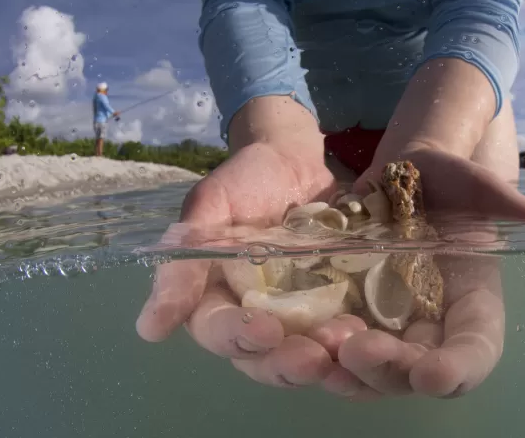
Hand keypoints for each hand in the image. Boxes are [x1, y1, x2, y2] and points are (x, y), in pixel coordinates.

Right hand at [135, 143, 360, 386]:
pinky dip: (356, 344)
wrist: (300, 160)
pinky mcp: (336, 309)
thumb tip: (148, 329)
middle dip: (286, 364)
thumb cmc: (246, 180)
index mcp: (215, 298)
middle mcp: (255, 318)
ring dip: (325, 362)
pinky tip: (375, 340)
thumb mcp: (211, 206)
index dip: (237, 337)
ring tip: (347, 348)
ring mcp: (298, 318)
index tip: (264, 330)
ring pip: (304, 357)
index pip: (217, 330)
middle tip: (313, 359)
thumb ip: (184, 257)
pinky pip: (344, 338)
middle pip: (262, 360)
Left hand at [318, 147, 524, 399]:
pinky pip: (332, 345)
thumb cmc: (450, 179)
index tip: (435, 373)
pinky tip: (298, 337)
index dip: (458, 368)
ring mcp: (385, 324)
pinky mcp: (345, 311)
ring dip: (347, 369)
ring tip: (324, 349)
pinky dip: (315, 349)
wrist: (399, 174)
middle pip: (415, 372)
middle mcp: (429, 326)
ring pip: (369, 370)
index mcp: (471, 305)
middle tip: (360, 350)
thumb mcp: (484, 188)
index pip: (474, 352)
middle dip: (389, 371)